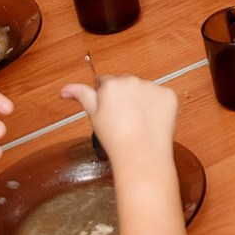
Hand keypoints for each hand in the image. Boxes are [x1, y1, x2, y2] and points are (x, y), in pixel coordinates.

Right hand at [61, 74, 178, 165]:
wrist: (141, 153)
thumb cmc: (116, 138)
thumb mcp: (93, 116)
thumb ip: (81, 96)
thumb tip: (66, 89)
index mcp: (112, 84)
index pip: (105, 81)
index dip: (106, 97)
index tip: (110, 109)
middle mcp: (132, 81)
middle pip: (126, 84)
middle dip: (124, 97)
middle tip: (123, 119)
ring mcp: (153, 87)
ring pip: (144, 90)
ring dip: (141, 100)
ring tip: (138, 122)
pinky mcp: (169, 95)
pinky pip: (162, 97)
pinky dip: (159, 106)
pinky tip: (152, 121)